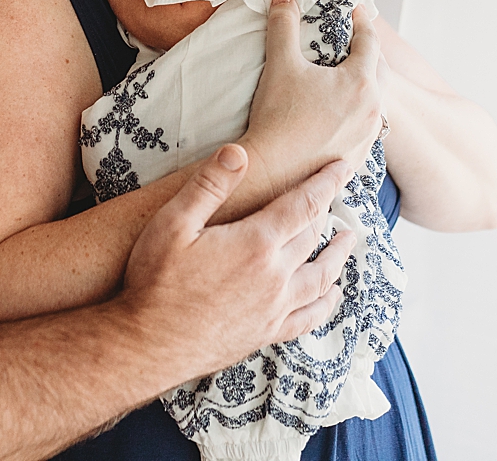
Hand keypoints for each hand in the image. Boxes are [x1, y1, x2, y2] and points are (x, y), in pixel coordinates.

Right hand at [119, 145, 356, 379]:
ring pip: (321, 276)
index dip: (326, 182)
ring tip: (349, 239)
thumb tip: (239, 151)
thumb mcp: (172, 224)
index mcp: (256, 243)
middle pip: (313, 235)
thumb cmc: (154, 282)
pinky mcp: (266, 333)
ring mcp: (274, 308)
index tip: (342, 166)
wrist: (147, 345)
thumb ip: (209, 186)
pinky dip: (326, 303)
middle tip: (334, 193)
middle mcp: (275, 276)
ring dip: (338, 254)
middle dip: (326, 210)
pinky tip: (332, 295)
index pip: (304, 204)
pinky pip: (309, 317)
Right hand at [243, 0, 384, 191]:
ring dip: (366, 87)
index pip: (370, 42)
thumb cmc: (278, 114)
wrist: (273, 169)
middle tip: (356, 42)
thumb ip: (283, 25)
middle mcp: (372, 109)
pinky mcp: (357, 157)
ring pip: (375, 103)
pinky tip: (344, 116)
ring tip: (350, 79)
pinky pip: (365, 129)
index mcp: (361, 82)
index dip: (363, 23)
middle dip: (369, 54)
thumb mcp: (281, 63)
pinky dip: (358, 115)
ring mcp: (367, 136)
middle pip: (380, 72)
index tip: (356, 12)